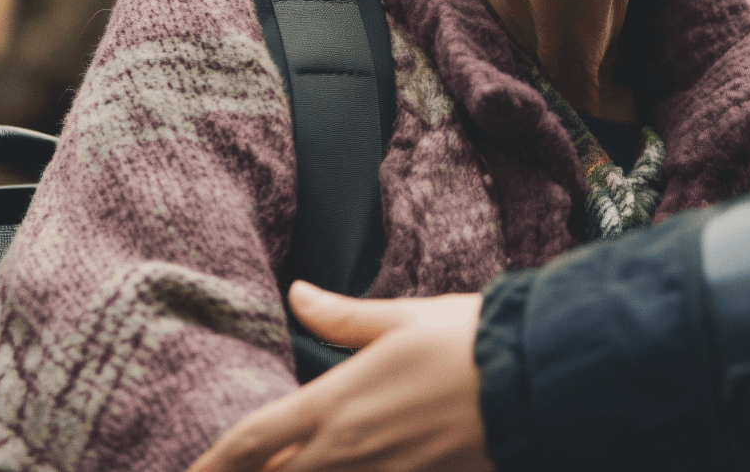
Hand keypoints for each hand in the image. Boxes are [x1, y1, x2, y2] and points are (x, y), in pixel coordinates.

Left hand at [186, 281, 490, 471]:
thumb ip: (344, 317)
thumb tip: (298, 294)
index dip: (211, 465)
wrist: (538, 381)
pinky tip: (349, 470)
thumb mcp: (404, 319)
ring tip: (280, 469)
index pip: (252, 440)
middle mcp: (348, 451)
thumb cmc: (472, 342)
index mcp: (338, 402)